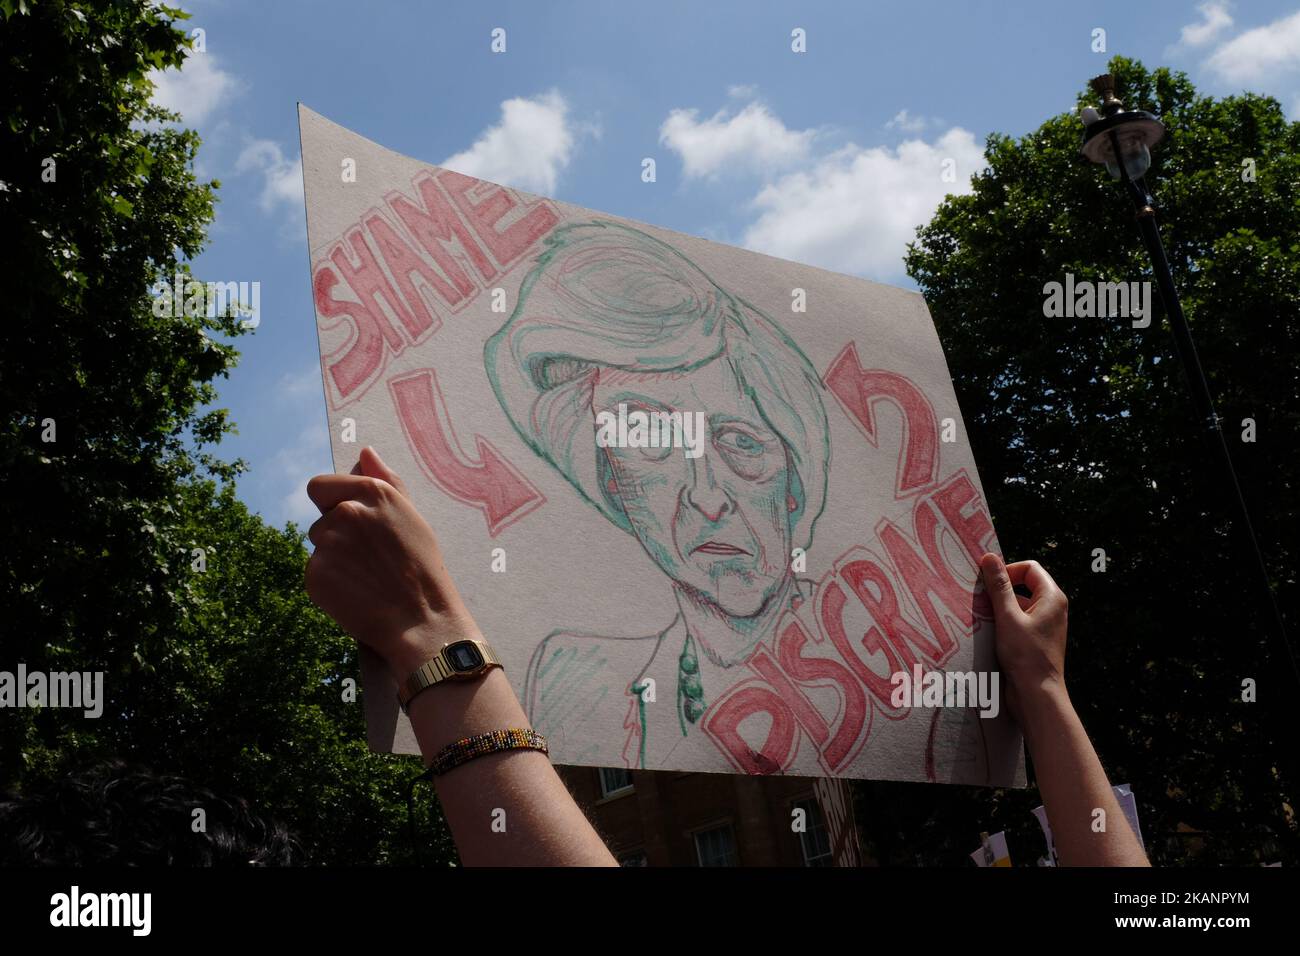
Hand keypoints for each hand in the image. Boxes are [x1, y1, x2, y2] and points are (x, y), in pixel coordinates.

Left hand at [305, 447, 479, 679]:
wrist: (421, 620)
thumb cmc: (422, 568)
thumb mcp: (412, 516)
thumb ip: (387, 480)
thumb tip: (365, 452)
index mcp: (372, 492)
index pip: (320, 486)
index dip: (333, 503)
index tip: (354, 525)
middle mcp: (346, 512)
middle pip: (320, 519)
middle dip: (337, 534)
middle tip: (369, 559)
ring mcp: (327, 544)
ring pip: (318, 546)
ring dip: (334, 558)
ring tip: (366, 577)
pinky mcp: (315, 574)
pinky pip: (315, 572)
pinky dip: (330, 583)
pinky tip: (356, 593)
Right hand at [978, 553, 1068, 729]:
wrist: (1037, 695)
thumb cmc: (1025, 655)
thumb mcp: (1007, 616)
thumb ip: (998, 586)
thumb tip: (989, 557)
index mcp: (1052, 598)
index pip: (1030, 568)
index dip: (1007, 570)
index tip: (988, 582)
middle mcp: (1053, 609)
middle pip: (1024, 585)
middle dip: (1001, 589)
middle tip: (982, 600)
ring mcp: (1046, 625)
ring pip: (1019, 604)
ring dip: (1000, 607)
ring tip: (984, 619)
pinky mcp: (1037, 640)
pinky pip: (1019, 621)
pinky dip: (1004, 622)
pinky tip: (990, 633)